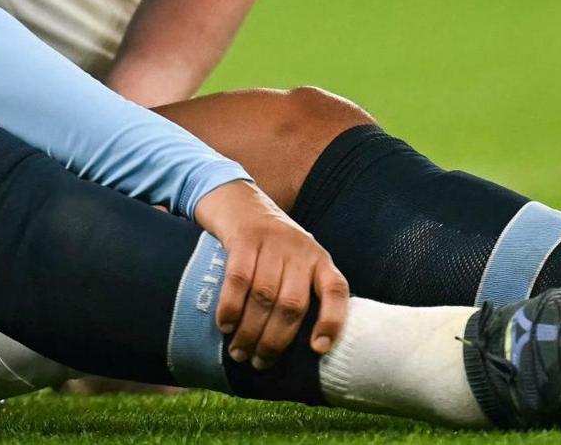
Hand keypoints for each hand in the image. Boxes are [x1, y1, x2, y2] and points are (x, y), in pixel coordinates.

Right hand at [191, 180, 347, 368]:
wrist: (237, 198)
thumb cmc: (268, 243)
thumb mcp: (294, 259)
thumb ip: (300, 290)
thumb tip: (298, 346)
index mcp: (319, 259)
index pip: (336, 291)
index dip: (331, 322)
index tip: (317, 349)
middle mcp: (301, 249)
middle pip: (292, 305)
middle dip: (274, 341)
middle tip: (258, 362)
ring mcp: (273, 241)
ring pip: (265, 296)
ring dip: (249, 330)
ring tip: (238, 352)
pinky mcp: (244, 237)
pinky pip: (238, 278)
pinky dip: (231, 306)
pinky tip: (224, 325)